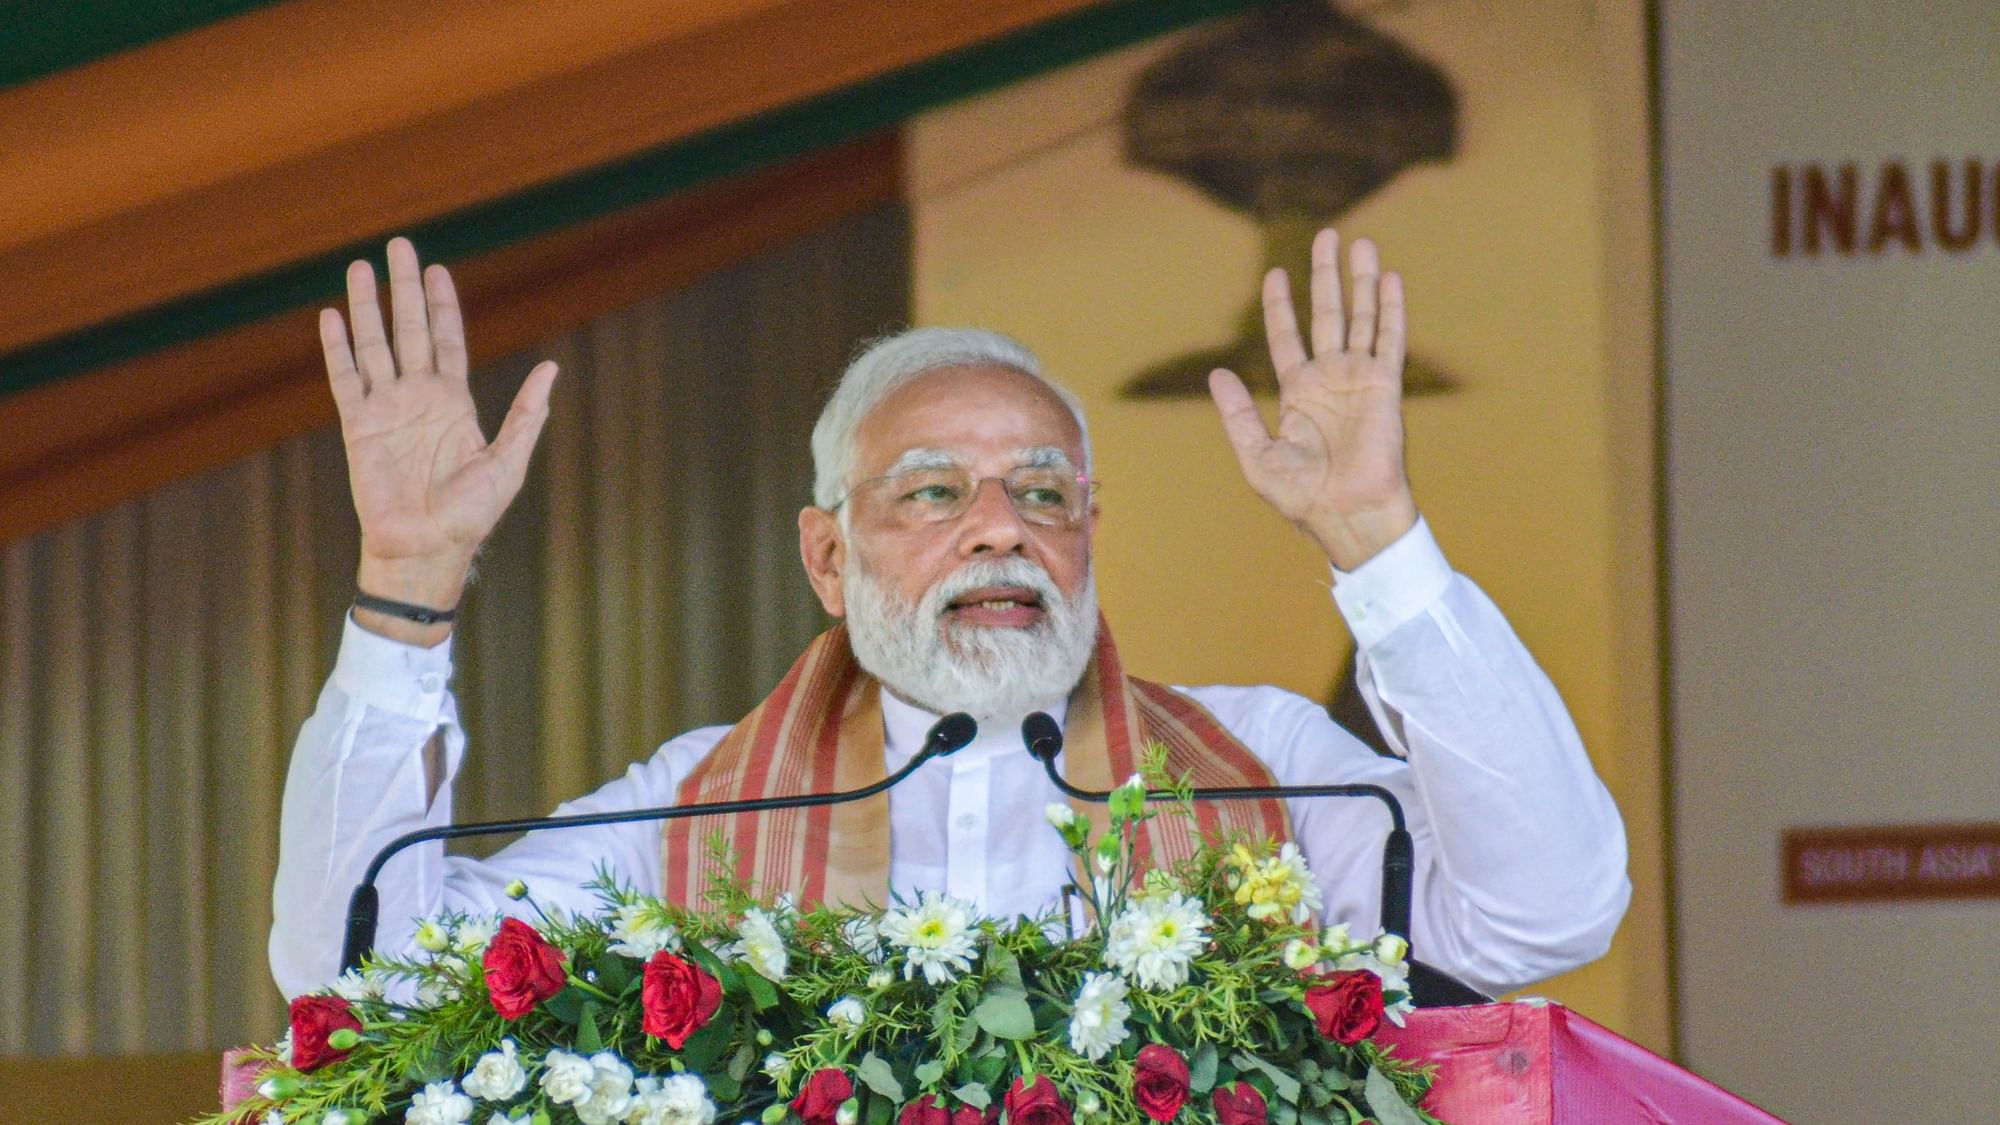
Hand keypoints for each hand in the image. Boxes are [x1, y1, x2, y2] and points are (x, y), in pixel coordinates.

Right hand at [321, 237, 557, 640]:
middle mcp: (419, 398)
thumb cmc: (470, 516)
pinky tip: (333, 315)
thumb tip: (551, 368)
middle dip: (405, 289)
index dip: (443, 305)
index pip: (448, 341)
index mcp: (454, 403)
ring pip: (374, 345)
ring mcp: (386, 409)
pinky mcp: (358, 427)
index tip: (438, 269)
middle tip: (399, 246)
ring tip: (361, 266)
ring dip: (368, 307)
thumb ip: (526, 415)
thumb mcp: (508, 463)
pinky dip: (339, 348)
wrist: (426, 549)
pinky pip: (345, 378)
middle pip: (410, 330)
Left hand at [1209, 228, 1417, 570]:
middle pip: (1326, 314)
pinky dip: (1389, 309)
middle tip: (1326, 236)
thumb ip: (1237, 415)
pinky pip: (1388, 340)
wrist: (1346, 516)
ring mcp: (1359, 380)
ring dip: (1360, 281)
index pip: (1287, 337)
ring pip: (1360, 317)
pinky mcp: (1384, 387)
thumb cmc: (1301, 498)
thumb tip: (1218, 374)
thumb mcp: (1256, 456)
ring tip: (1360, 242)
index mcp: (1298, 393)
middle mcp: (1330, 379)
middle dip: (1325, 276)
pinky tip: (1389, 278)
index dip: (1280, 306)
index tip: (1275, 274)